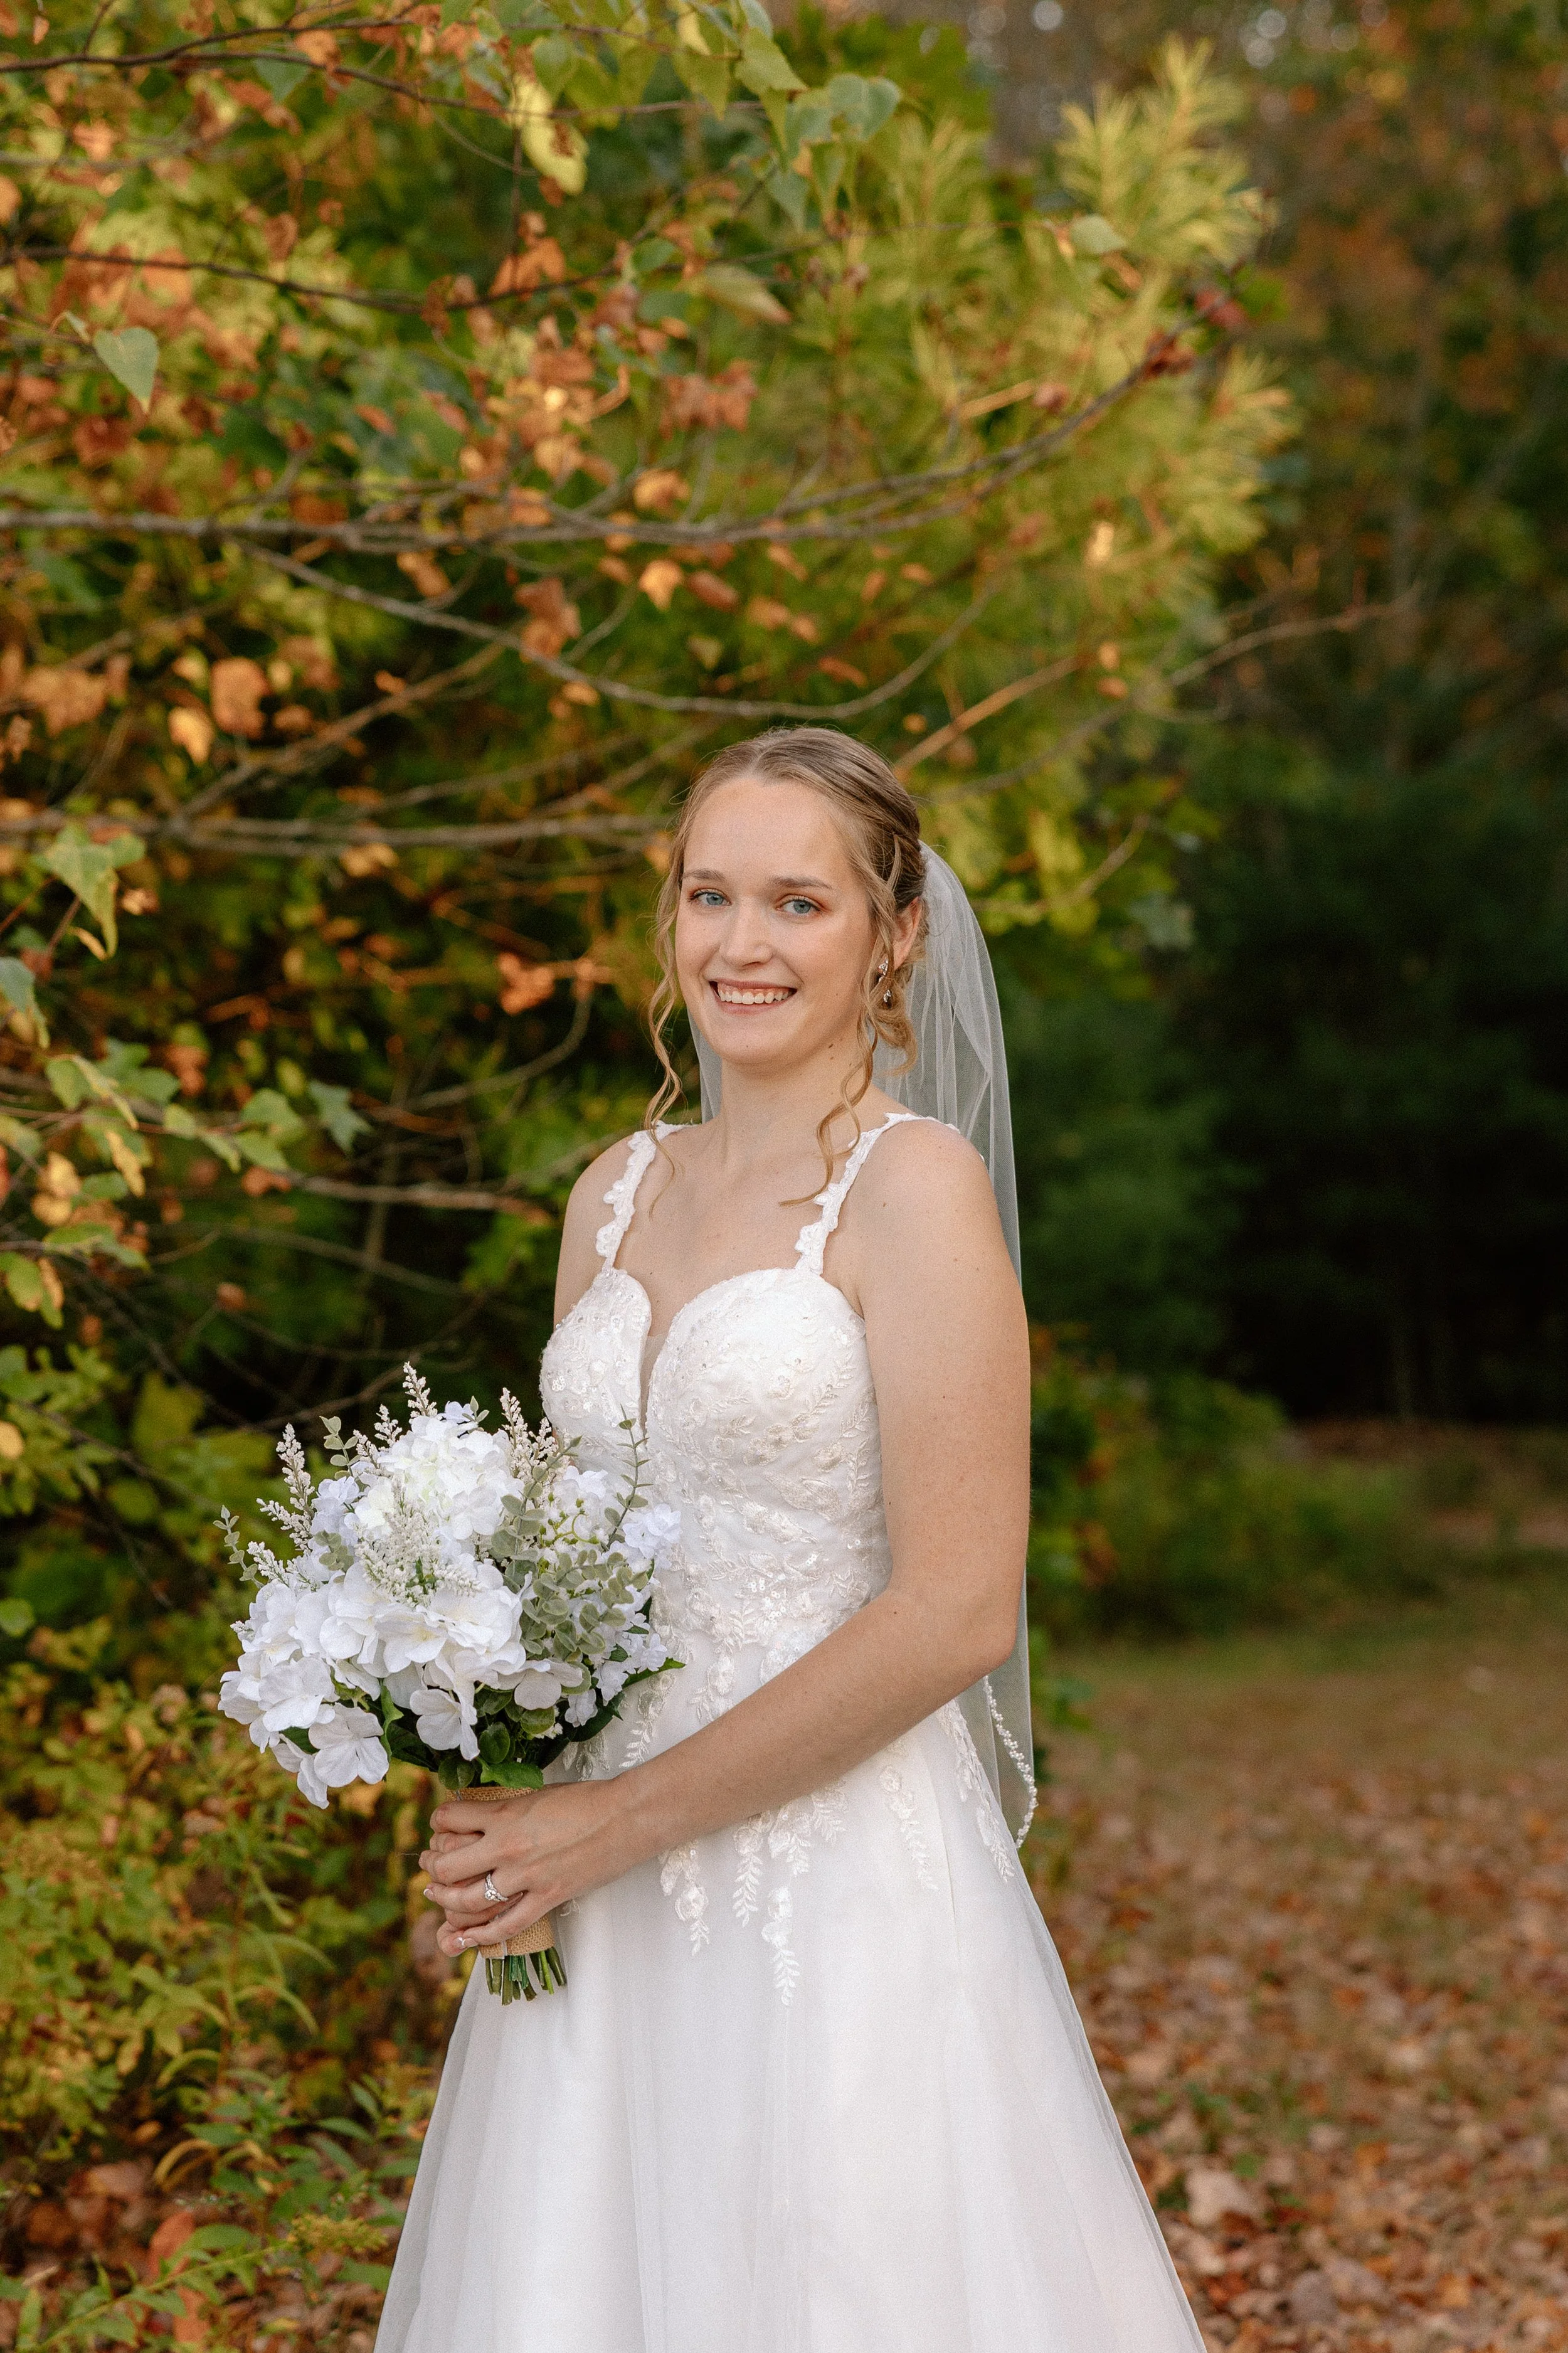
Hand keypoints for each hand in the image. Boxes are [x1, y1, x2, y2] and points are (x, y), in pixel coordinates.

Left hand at [418, 1779, 629, 1957]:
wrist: (626, 1816)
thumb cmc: (586, 1800)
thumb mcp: (537, 1796)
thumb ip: (507, 1811)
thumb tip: (482, 1822)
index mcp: (505, 1814)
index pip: (449, 1819)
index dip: (439, 1822)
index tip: (441, 1826)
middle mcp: (507, 1847)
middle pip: (447, 1866)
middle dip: (433, 1867)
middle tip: (431, 1866)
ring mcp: (526, 1877)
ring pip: (467, 1902)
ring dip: (447, 1903)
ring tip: (439, 1898)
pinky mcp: (547, 1899)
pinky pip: (505, 1926)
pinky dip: (481, 1937)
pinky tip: (466, 1939)